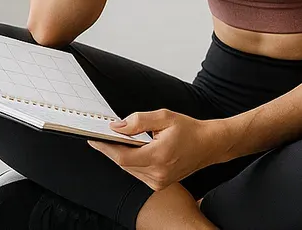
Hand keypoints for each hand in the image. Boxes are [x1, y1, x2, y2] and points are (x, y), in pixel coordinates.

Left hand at [87, 109, 228, 191]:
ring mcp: (159, 182)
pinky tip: (134, 150)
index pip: (122, 157)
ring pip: (129, 169)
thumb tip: (116, 127)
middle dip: (112, 149)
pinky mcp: (159, 184)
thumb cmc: (189, 130)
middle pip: (123, 163)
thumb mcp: (164, 117)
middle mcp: (158, 174)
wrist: (209, 145)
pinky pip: (137, 173)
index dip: (105, 148)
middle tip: (103, 135)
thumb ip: (138, 121)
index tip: (93, 138)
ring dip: (122, 155)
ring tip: (120, 140)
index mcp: (159, 156)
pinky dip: (132, 161)